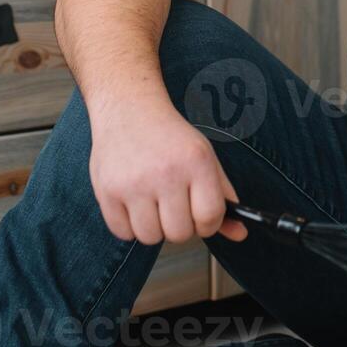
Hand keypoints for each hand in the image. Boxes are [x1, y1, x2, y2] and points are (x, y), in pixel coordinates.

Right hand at [88, 98, 248, 245]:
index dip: (208, 224)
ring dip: (153, 227)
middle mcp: (165, 172)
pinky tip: (133, 202)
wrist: (129, 108)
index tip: (200, 216)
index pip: (210, 217)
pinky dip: (129, 226)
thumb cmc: (169, 138)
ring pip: (150, 237)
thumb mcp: (204, 157)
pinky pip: (123, 233)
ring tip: (152, 203)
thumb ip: (223, 195)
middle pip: (179, 234)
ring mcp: (133, 183)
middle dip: (179, 226)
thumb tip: (240, 234)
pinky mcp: (107, 191)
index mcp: (195, 162)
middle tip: (174, 205)